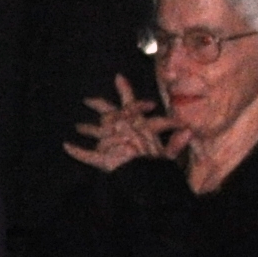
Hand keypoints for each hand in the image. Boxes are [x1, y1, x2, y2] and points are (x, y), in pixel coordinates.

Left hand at [65, 74, 179, 170]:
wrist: (144, 179)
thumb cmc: (157, 166)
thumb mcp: (169, 155)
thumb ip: (177, 143)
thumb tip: (190, 131)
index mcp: (138, 125)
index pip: (132, 105)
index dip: (126, 92)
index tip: (118, 77)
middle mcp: (121, 129)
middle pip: (108, 113)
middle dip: (99, 104)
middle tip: (88, 99)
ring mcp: (110, 143)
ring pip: (96, 132)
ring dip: (87, 129)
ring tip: (78, 127)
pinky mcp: (101, 158)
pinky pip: (86, 154)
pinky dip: (76, 151)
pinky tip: (67, 146)